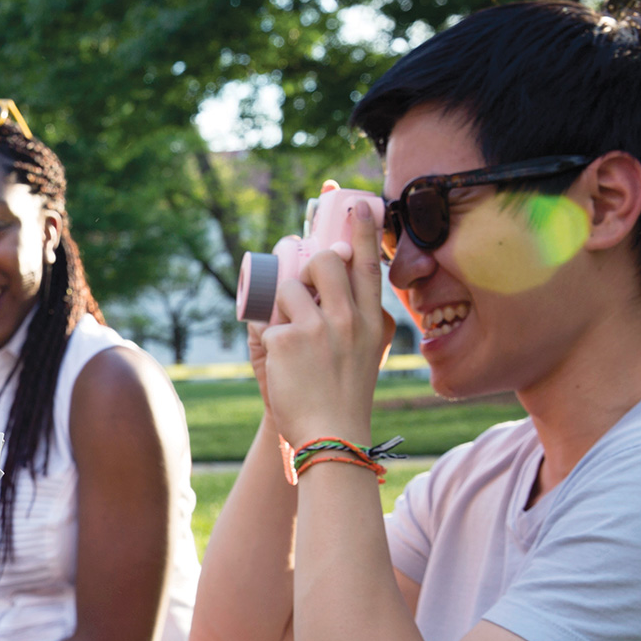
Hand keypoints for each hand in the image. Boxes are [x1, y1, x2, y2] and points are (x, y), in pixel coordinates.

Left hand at [258, 206, 390, 447]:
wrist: (330, 436)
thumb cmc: (343, 394)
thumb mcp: (366, 353)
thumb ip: (355, 317)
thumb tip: (328, 276)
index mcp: (373, 321)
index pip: (369, 265)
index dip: (364, 231)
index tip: (358, 204)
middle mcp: (349, 318)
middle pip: (324, 261)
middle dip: (305, 259)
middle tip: (296, 269)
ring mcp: (318, 327)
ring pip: (288, 286)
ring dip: (280, 299)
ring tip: (287, 328)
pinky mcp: (285, 339)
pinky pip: (267, 319)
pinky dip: (267, 334)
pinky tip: (281, 362)